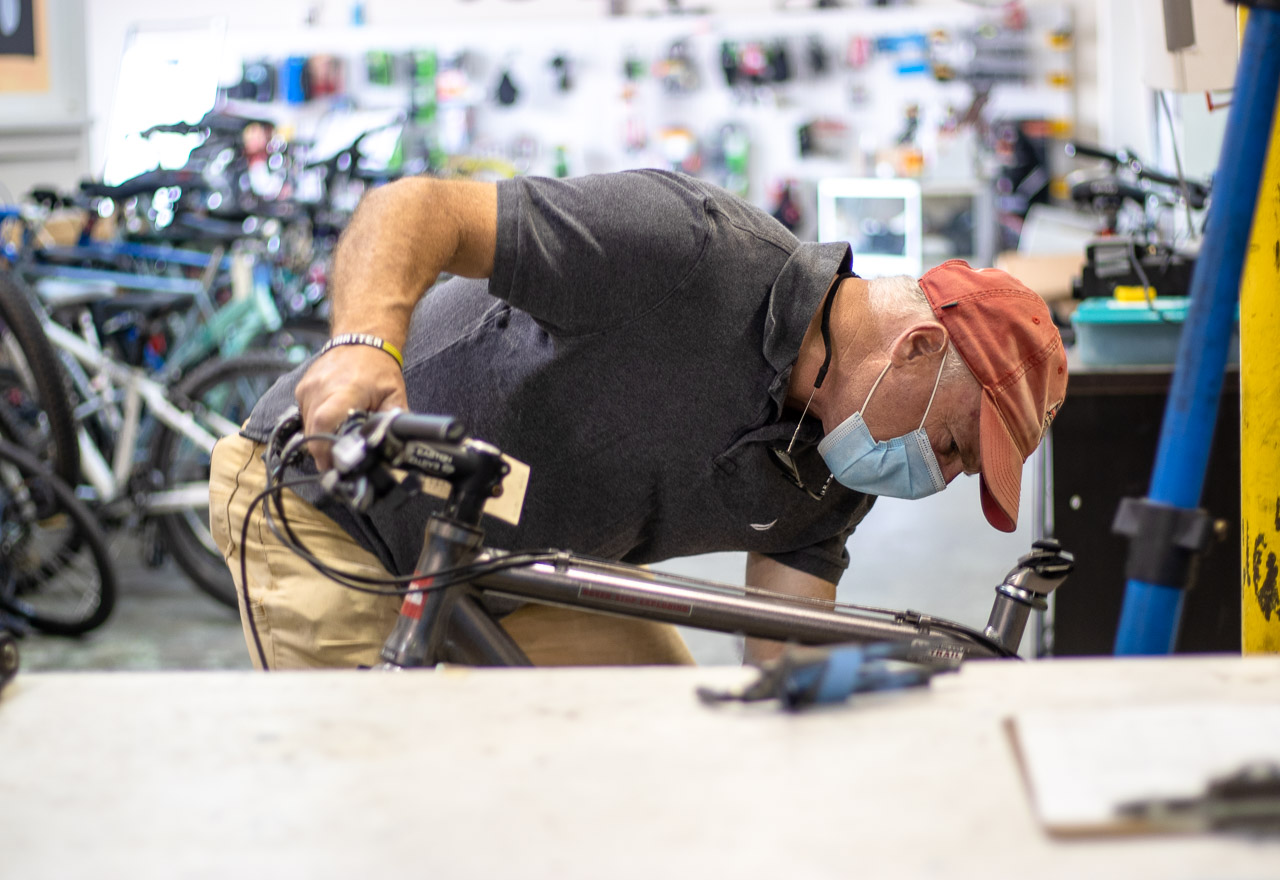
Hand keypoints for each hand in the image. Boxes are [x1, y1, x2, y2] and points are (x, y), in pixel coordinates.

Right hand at [295, 344, 408, 469]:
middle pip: (312, 431)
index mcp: (346, 390)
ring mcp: (308, 388)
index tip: (333, 465)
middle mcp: (321, 388)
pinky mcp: (301, 389)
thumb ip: (392, 421)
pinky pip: (303, 415)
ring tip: (337, 439)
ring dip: (319, 438)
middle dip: (323, 450)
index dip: (325, 448)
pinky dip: (315, 424)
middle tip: (337, 462)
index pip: (324, 423)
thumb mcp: (394, 394)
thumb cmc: (378, 367)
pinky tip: (331, 421)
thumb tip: (395, 444)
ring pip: (306, 426)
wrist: (362, 339)